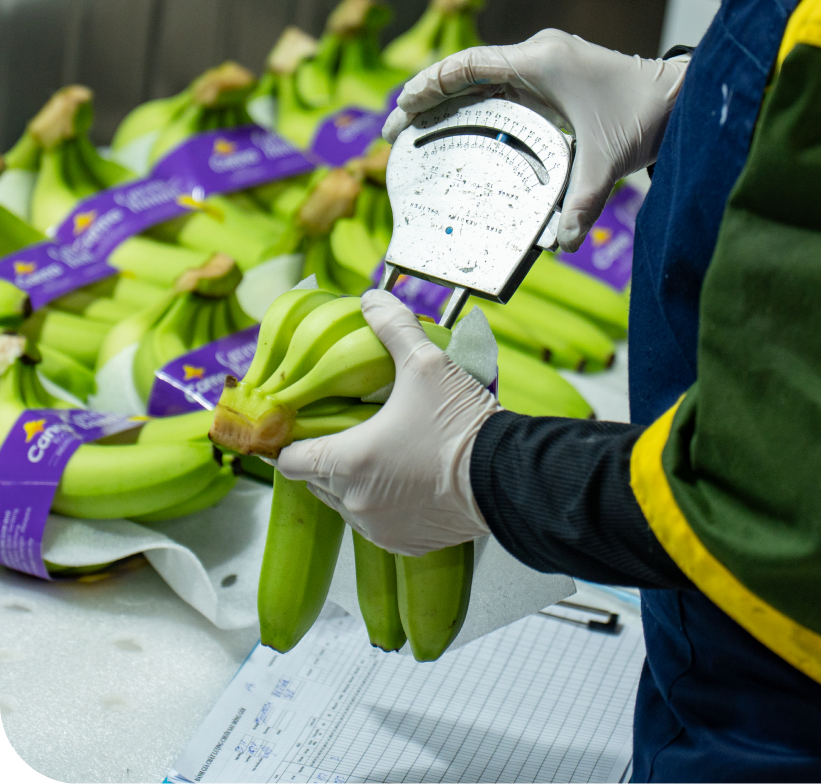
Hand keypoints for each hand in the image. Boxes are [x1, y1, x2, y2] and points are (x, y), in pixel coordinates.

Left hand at [276, 290, 500, 554]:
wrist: (507, 477)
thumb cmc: (461, 425)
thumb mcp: (426, 364)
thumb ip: (392, 328)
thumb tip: (373, 299)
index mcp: (347, 463)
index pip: (289, 461)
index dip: (291, 440)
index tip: (301, 427)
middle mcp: (355, 503)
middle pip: (316, 482)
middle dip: (327, 459)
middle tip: (350, 432)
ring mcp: (380, 529)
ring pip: (346, 505)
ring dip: (356, 484)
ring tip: (382, 454)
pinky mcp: (406, 544)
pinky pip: (378, 525)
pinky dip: (384, 506)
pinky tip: (406, 481)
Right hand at [382, 29, 688, 250]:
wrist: (681, 97)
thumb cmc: (645, 115)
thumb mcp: (608, 160)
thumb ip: (584, 201)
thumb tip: (565, 243)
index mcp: (541, 61)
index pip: (469, 65)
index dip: (431, 86)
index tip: (402, 109)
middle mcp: (537, 56)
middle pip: (465, 72)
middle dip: (426, 99)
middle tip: (393, 131)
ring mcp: (543, 66)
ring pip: (480, 80)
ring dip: (445, 102)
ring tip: (412, 132)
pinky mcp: (551, 80)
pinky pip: (500, 89)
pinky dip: (473, 107)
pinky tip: (457, 130)